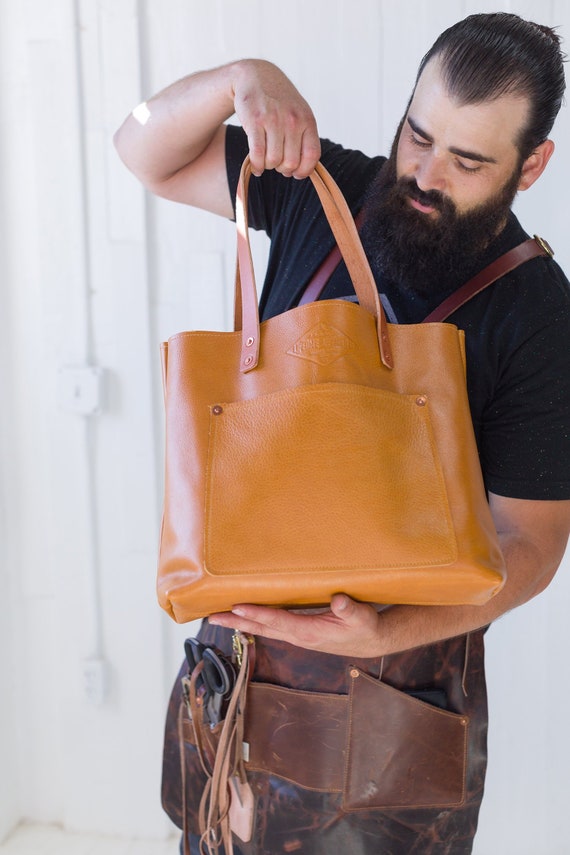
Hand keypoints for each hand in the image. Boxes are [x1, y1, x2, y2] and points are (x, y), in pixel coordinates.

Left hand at [208, 594, 382, 657]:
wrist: (372, 641)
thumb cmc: (366, 627)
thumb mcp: (363, 617)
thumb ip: (350, 609)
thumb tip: (339, 600)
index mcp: (309, 632)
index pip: (278, 621)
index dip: (257, 614)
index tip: (237, 608)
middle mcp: (298, 636)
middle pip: (261, 628)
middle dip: (235, 622)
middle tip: (211, 617)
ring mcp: (296, 636)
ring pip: (263, 629)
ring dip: (240, 622)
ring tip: (218, 616)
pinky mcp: (298, 632)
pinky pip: (270, 626)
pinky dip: (254, 621)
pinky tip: (243, 616)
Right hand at [232, 59, 320, 177]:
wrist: (256, 76)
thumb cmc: (279, 101)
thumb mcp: (299, 114)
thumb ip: (304, 137)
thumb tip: (304, 170)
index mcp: (307, 120)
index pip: (312, 156)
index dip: (304, 171)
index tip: (296, 173)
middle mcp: (292, 120)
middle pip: (290, 163)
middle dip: (282, 169)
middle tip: (277, 163)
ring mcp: (273, 120)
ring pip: (273, 161)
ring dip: (268, 166)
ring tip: (265, 160)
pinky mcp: (255, 121)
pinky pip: (257, 155)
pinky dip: (256, 166)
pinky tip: (256, 165)